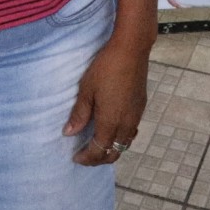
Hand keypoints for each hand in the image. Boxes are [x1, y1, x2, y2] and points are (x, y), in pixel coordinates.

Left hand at [67, 36, 148, 166]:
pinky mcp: (140, 108)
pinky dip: (121, 138)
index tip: (75, 157)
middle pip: (115, 153)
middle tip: (85, 155)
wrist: (131, 50)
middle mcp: (126, 124)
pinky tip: (112, 129)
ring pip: (125, 144)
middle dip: (99, 158)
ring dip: (111, 149)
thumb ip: (79, 114)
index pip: (99, 151)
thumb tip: (69, 133)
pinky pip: (132, 132)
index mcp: (110, 122)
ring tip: (98, 144)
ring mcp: (136, 116)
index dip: (87, 158)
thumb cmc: (106, 68)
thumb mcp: (86, 90)